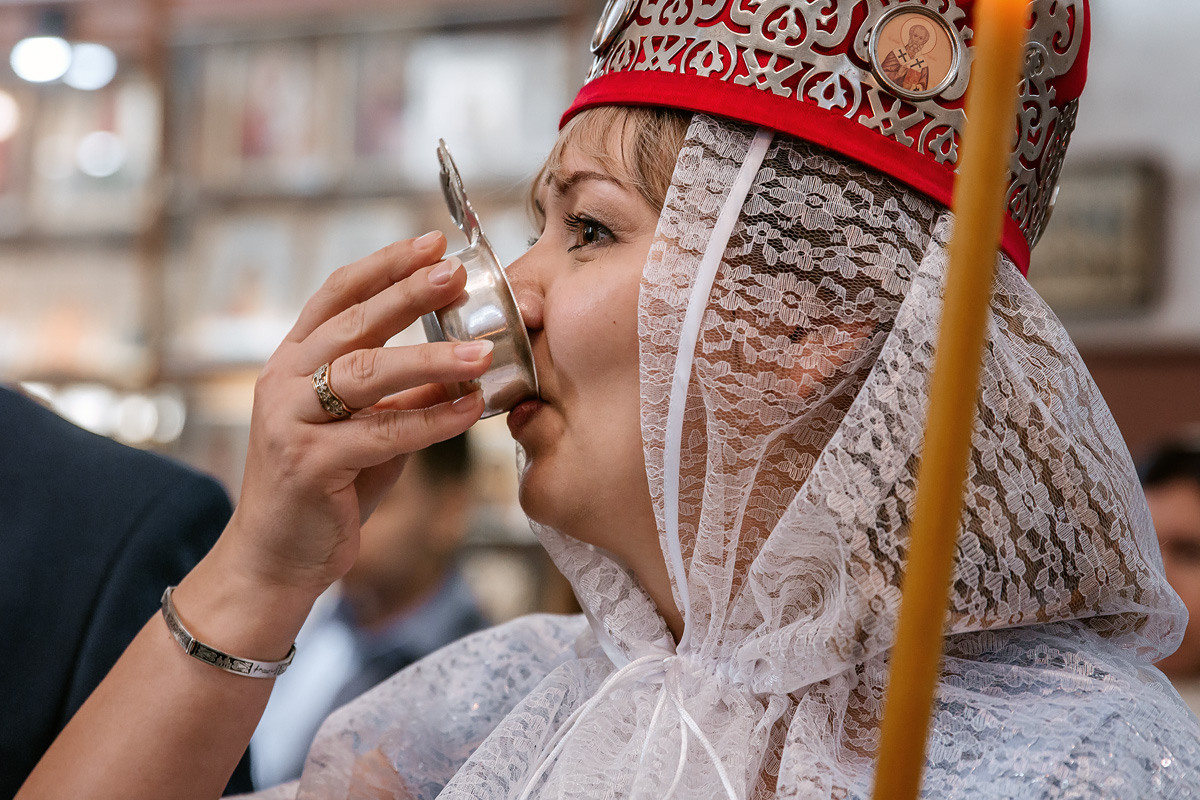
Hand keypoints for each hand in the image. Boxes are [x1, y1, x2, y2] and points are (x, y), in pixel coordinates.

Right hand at [222, 231, 490, 599]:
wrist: (277, 559)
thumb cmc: (325, 488)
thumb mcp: (364, 428)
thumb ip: (400, 394)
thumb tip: (461, 361)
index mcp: (294, 361)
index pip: (337, 295)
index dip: (385, 266)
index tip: (434, 244)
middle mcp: (283, 381)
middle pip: (352, 324)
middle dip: (408, 294)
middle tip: (456, 275)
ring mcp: (289, 421)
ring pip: (366, 374)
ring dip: (430, 358)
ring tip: (483, 350)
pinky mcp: (307, 464)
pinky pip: (381, 434)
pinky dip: (430, 420)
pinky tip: (471, 409)